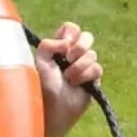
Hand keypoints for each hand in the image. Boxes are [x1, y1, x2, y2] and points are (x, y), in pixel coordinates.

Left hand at [34, 22, 102, 136]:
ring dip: (79, 66)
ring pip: (92, 54)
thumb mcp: (39, 61)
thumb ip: (48, 44)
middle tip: (69, 57)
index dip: (70, 32)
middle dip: (80, 46)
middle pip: (87, 36)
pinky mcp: (93, 79)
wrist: (52, 108)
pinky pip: (97, 68)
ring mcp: (83, 66)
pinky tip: (76, 84)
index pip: (70, 29)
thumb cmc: (41, 86)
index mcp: (57, 48)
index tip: (64, 43)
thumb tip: (67, 43)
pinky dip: (86, 75)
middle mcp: (71, 55)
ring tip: (68, 78)